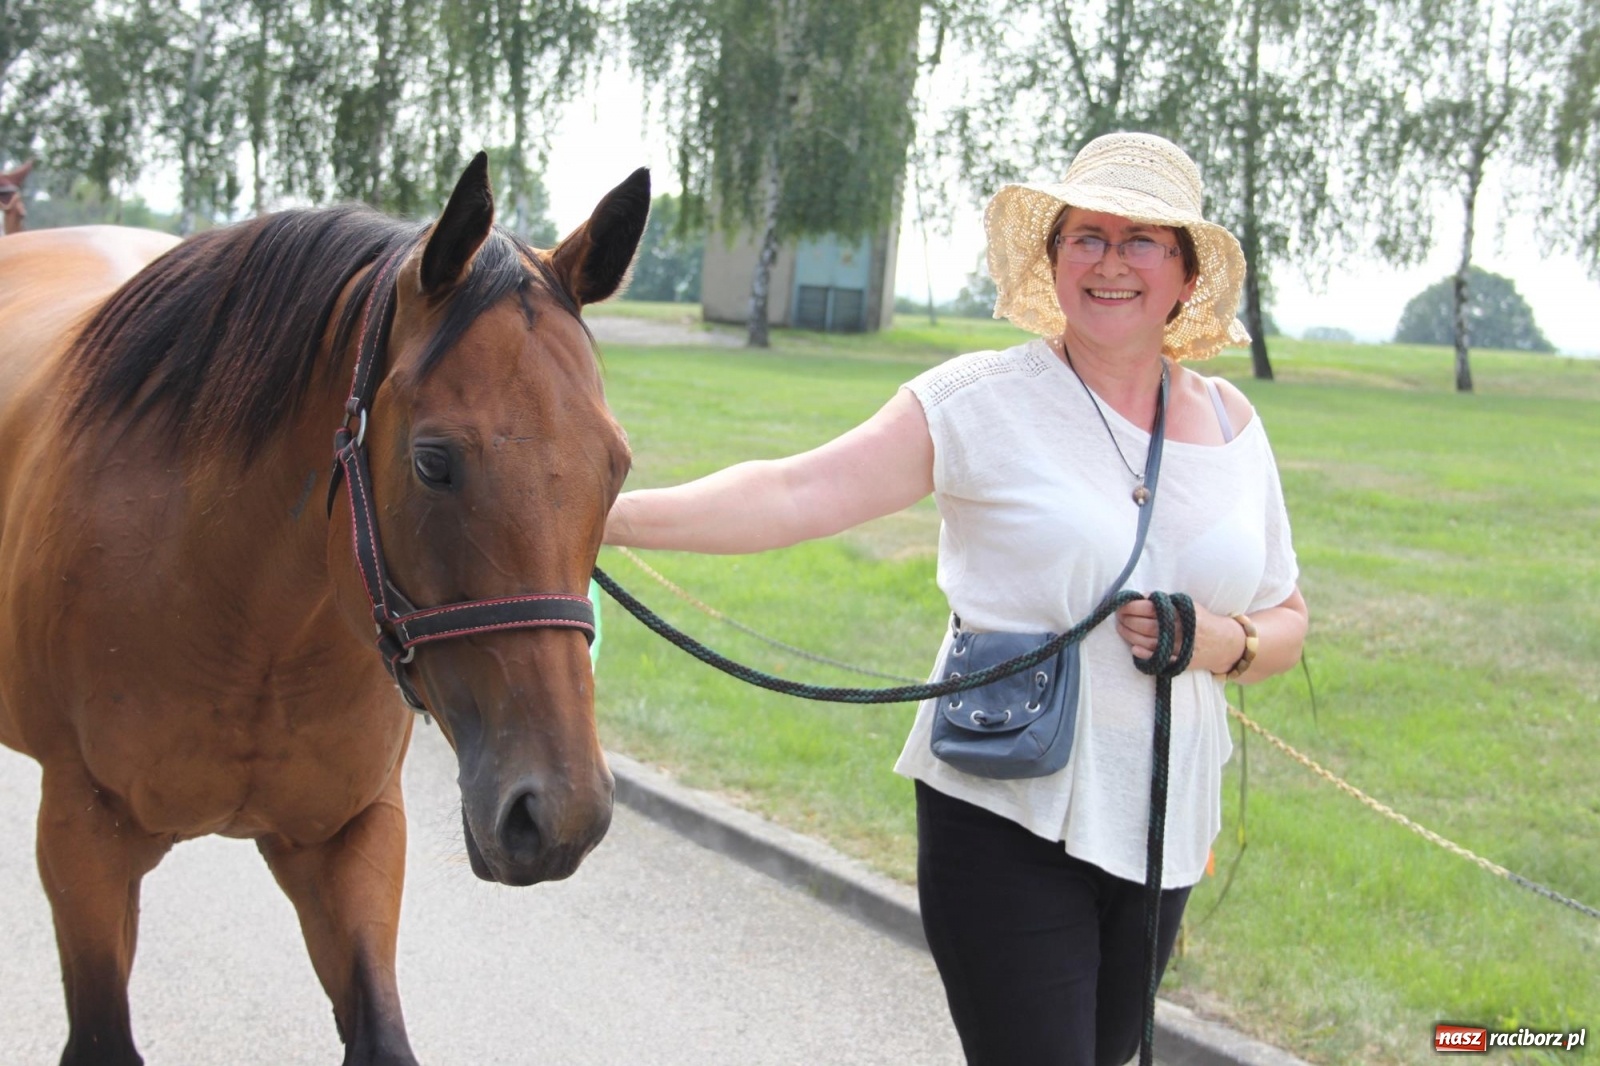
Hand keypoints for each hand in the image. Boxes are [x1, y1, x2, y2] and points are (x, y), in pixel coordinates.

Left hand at [1115, 600, 1244, 672]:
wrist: (1226, 644)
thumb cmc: (1202, 621)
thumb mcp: (1188, 606)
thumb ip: (1166, 601)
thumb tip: (1142, 597)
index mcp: (1182, 614)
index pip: (1151, 609)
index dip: (1133, 607)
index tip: (1121, 604)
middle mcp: (1181, 631)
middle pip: (1147, 626)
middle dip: (1128, 620)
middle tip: (1118, 616)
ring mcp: (1180, 647)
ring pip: (1149, 642)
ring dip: (1131, 636)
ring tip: (1121, 628)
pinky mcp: (1181, 661)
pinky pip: (1159, 658)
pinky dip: (1145, 654)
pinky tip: (1134, 649)